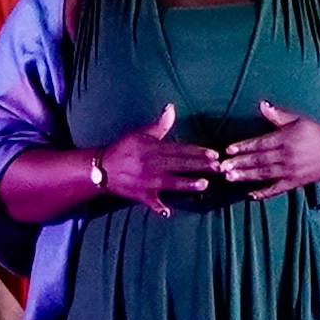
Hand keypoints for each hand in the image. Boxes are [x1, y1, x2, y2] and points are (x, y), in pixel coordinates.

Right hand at [100, 107, 224, 213]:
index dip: (198, 152)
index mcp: (153, 149)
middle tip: (218, 167)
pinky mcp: (141, 194)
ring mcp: (147, 181)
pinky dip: (159, 207)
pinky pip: (152, 202)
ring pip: (171, 183)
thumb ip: (160, 125)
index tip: (214, 153)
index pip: (180, 150)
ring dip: (188, 184)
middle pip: (180, 165)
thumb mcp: (140, 134)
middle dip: (200, 166)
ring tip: (205, 185)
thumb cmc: (123, 148)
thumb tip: (172, 108)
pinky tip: (168, 211)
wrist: (101, 167)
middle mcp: (152, 165)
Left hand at [217, 100, 319, 193]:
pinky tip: (250, 195)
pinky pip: (276, 189)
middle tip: (221, 167)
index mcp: (287, 139)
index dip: (244, 147)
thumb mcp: (298, 120)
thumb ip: (278, 115)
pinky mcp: (294, 183)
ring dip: (246, 176)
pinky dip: (263, 194)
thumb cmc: (316, 134)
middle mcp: (287, 156)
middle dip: (240, 163)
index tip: (228, 150)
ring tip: (229, 178)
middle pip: (259, 160)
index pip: (261, 143)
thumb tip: (262, 104)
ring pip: (264, 174)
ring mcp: (291, 171)